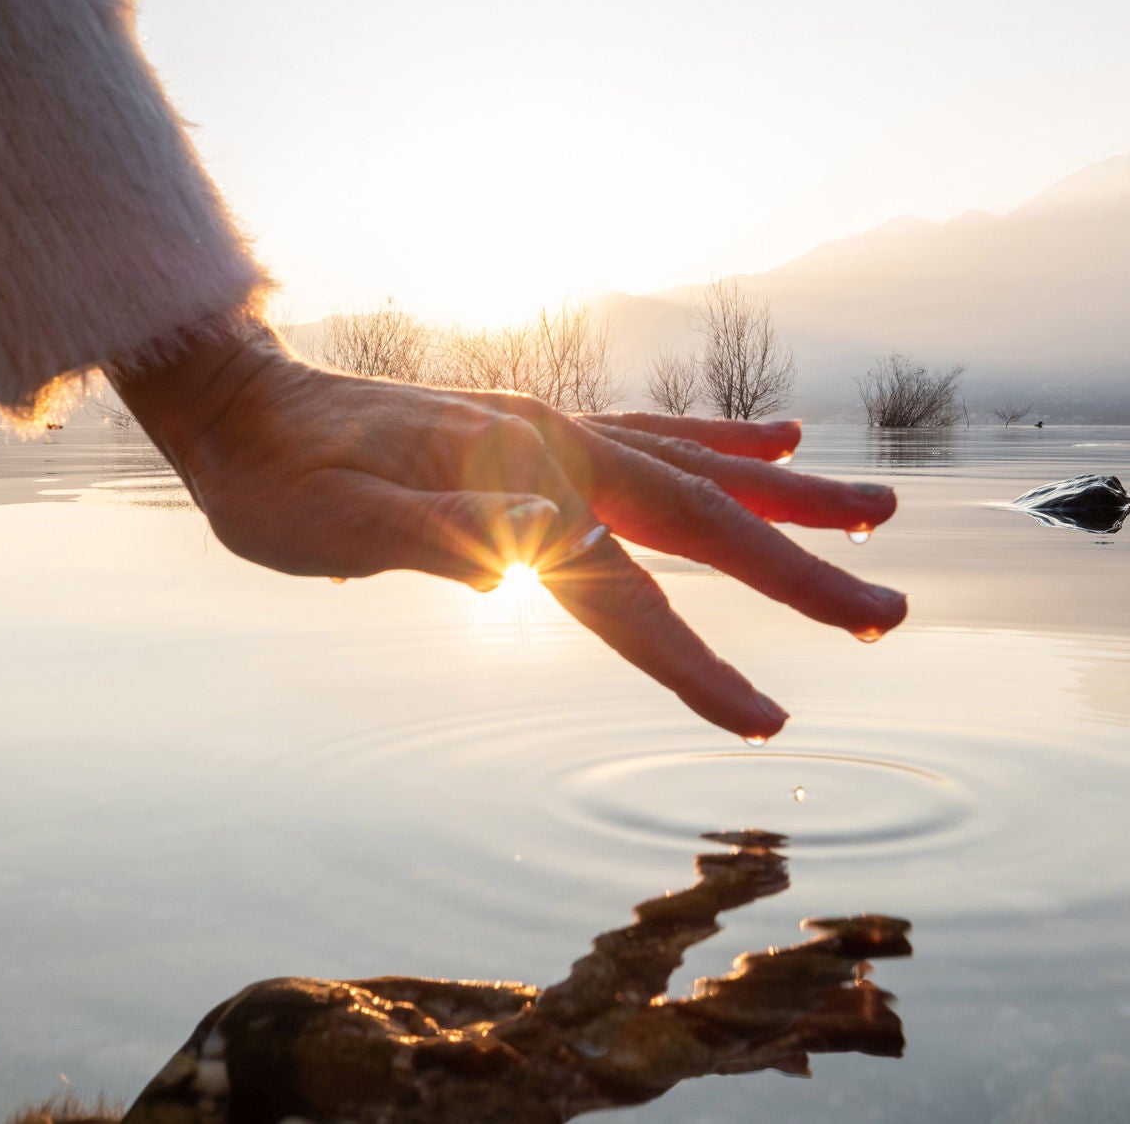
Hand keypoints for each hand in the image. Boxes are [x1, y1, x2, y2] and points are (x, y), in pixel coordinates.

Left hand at [109, 314, 905, 738]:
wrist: (239, 406)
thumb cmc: (275, 484)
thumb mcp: (331, 522)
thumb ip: (432, 532)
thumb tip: (541, 545)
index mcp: (515, 485)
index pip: (624, 593)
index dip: (695, 663)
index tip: (766, 723)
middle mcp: (554, 448)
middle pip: (699, 522)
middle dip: (799, 574)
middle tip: (890, 615)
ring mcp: (555, 432)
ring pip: (699, 472)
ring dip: (792, 501)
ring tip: (879, 516)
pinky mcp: (544, 430)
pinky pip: (659, 436)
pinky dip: (726, 444)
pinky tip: (779, 441)